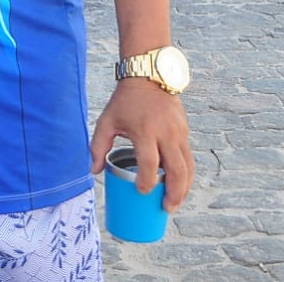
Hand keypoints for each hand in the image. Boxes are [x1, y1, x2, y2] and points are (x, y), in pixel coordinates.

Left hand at [89, 79, 193, 209]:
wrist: (148, 75)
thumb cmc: (125, 100)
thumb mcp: (107, 120)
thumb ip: (98, 145)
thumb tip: (93, 171)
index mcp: (145, 131)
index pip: (150, 165)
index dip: (147, 183)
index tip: (141, 192)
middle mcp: (166, 133)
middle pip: (176, 171)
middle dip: (173, 194)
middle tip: (166, 208)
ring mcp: (179, 132)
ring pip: (188, 167)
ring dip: (185, 187)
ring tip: (175, 201)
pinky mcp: (185, 130)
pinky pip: (189, 157)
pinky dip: (187, 174)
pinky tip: (180, 184)